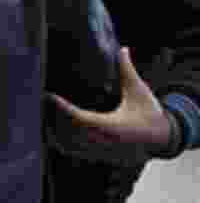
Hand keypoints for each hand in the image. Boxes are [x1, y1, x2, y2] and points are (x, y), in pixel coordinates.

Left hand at [48, 48, 172, 165]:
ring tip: (43, 112)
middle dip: (54, 116)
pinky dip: (62, 140)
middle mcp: (104, 139)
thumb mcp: (138, 90)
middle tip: (40, 101)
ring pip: (70, 142)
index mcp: (112, 125)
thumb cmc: (149, 112)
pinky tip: (53, 127)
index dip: (64, 107)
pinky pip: (75, 149)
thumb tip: (123, 48)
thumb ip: (127, 70)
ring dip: (55, 128)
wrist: (161, 137)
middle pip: (70, 130)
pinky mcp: (99, 153)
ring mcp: (101, 149)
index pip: (81, 117)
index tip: (50, 96)